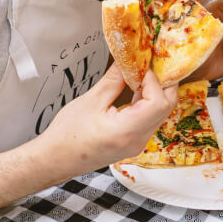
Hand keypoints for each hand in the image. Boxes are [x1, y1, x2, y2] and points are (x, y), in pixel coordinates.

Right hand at [39, 64, 176, 172]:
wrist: (56, 160)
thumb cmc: (67, 135)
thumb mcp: (91, 100)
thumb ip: (114, 80)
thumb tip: (128, 61)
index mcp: (127, 131)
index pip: (158, 102)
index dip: (153, 80)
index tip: (141, 65)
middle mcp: (138, 141)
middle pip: (166, 108)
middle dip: (162, 83)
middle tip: (149, 64)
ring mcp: (137, 144)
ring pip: (161, 113)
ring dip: (156, 91)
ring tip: (142, 72)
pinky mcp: (134, 143)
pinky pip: (150, 119)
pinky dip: (148, 102)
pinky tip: (137, 88)